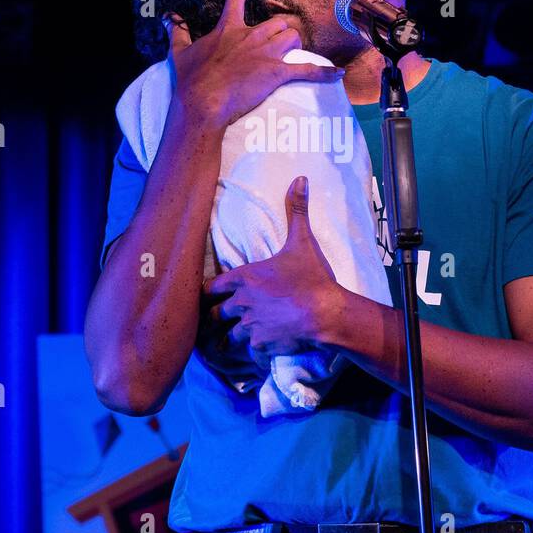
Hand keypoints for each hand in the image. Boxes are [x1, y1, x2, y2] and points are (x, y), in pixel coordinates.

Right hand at [166, 0, 344, 129]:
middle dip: (280, 29)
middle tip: (278, 40)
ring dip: (294, 44)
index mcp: (228, 29)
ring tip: (294, 53)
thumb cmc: (191, 80)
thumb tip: (170, 19)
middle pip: (277, 21)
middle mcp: (251, 36)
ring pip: (292, 36)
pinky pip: (307, 69)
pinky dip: (324, 72)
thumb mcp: (179, 54)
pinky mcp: (277, 72)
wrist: (202, 102)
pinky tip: (337, 74)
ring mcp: (266, 53)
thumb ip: (178, 33)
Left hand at [203, 175, 344, 372]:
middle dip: (216, 318)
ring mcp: (250, 326)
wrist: (326, 313)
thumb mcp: (303, 241)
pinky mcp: (261, 345)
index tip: (205, 297)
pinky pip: (248, 352)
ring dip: (230, 337)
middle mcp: (241, 303)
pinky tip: (256, 353)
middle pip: (214, 315)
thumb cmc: (311, 277)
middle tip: (214, 322)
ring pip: (228, 336)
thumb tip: (300, 179)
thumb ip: (297, 210)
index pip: (209, 288)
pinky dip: (251, 353)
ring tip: (229, 342)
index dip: (206, 293)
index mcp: (244, 278)